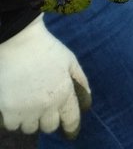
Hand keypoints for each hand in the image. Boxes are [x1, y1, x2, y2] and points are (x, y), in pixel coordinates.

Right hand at [0, 15, 90, 135]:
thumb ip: (80, 80)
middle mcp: (47, 105)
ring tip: (27, 101)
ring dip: (30, 118)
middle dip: (47, 118)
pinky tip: (15, 102)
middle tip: (42, 105)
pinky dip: (13, 117)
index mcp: (64, 93)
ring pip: (30, 127)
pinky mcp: (9, 110)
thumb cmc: (45, 48)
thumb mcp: (69, 60)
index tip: (69, 128)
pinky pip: (12, 124)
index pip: (71, 120)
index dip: (71, 126)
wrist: (18, 40)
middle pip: (49, 127)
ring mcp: (27, 109)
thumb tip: (87, 99)